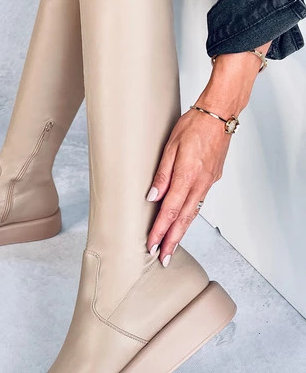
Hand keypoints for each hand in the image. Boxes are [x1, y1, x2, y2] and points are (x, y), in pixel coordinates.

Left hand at [146, 108, 230, 265]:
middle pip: (183, 219)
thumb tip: (152, 197)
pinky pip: (199, 203)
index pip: (170, 210)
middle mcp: (200, 183)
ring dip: (181, 232)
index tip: (152, 245)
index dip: (160, 230)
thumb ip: (161, 174)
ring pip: (193, 213)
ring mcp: (209, 182)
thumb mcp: (171, 146)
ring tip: (171, 246)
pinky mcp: (213, 179)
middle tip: (163, 258)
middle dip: (172, 240)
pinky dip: (189, 216)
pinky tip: (183, 222)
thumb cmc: (194, 125)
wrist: (220, 114)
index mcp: (187, 175)